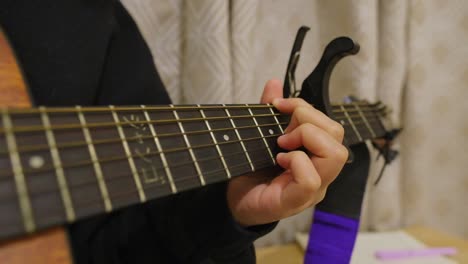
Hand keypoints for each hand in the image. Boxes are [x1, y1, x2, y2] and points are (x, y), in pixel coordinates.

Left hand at [226, 79, 347, 226]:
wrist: (233, 201)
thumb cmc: (251, 171)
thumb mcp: (260, 135)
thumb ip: (270, 112)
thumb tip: (275, 83)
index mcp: (316, 156)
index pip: (331, 126)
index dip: (306, 107)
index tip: (278, 105)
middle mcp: (321, 173)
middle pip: (338, 135)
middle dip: (308, 120)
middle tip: (281, 132)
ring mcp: (312, 190)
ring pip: (335, 155)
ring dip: (306, 138)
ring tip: (281, 145)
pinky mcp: (295, 202)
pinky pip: (311, 179)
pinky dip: (296, 162)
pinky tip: (279, 160)